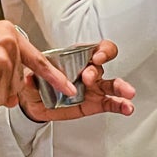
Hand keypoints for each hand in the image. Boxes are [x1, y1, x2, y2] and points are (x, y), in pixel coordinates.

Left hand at [17, 40, 136, 121]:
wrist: (35, 102)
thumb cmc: (38, 82)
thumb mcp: (32, 76)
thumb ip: (32, 76)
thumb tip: (29, 78)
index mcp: (76, 59)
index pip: (94, 49)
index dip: (100, 50)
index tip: (97, 57)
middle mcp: (87, 71)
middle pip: (101, 65)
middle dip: (96, 71)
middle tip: (88, 78)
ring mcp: (93, 88)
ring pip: (111, 84)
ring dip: (120, 87)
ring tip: (128, 93)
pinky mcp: (94, 103)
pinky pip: (110, 103)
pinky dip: (120, 105)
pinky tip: (128, 108)